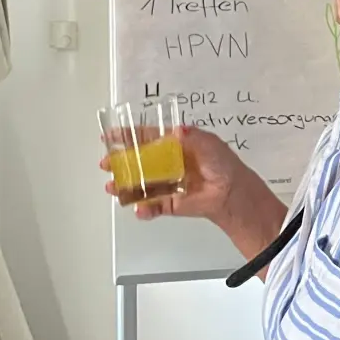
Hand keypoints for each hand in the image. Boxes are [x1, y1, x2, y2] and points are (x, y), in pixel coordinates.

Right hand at [100, 126, 256, 223]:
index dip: (128, 136)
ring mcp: (167, 184)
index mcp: (173, 146)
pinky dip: (144, 209)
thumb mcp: (209, 143)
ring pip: (140, 185)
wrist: (233, 192)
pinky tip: (138, 209)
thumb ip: (192, 136)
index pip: (146, 138)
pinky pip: (154, 207)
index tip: (109, 136)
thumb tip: (176, 130)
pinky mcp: (171, 203)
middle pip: (138, 161)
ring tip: (112, 187)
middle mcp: (167, 164)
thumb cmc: (222, 164)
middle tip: (105, 164)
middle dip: (120, 162)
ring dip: (125, 186)